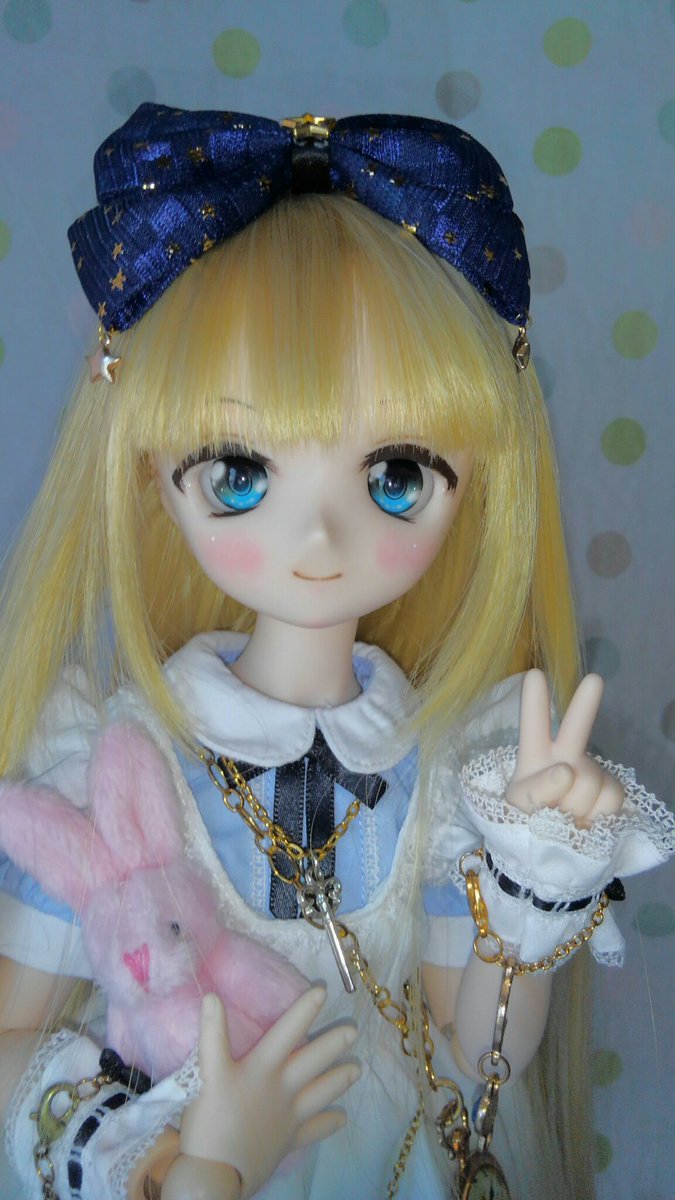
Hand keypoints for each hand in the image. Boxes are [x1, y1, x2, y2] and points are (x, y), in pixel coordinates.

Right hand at [179, 988, 359, 1197]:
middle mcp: (283, 1088)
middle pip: (312, 1061)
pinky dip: (328, 1124)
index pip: (288, 1031)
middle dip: (333, 1044)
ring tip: (357, 1069)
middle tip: (354, 1031)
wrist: (218, 1173)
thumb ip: (212, 1033)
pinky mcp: (288, 1141)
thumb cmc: (212, 1120)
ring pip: (320, 1093)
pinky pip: (314, 1131)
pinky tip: (342, 1119)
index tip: (324, 991)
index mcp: (264, 1067)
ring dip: (338, 1080)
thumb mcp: (209, 1072)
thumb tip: (212, 996)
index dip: (305, 1010)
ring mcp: (289, 1116)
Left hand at [506, 670, 623, 828]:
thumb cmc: (530, 821)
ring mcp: (590, 772)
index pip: (533, 727)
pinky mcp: (611, 790)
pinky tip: (587, 821)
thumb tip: (567, 771)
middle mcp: (565, 757)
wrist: (556, 852)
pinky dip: (596, 814)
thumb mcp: (519, 807)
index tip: (534, 675)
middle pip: (576, 729)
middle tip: (594, 680)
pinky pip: (608, 797)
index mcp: (535, 756)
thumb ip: (536, 789)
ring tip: (565, 818)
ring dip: (575, 806)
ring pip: (588, 781)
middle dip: (585, 705)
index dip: (534, 702)